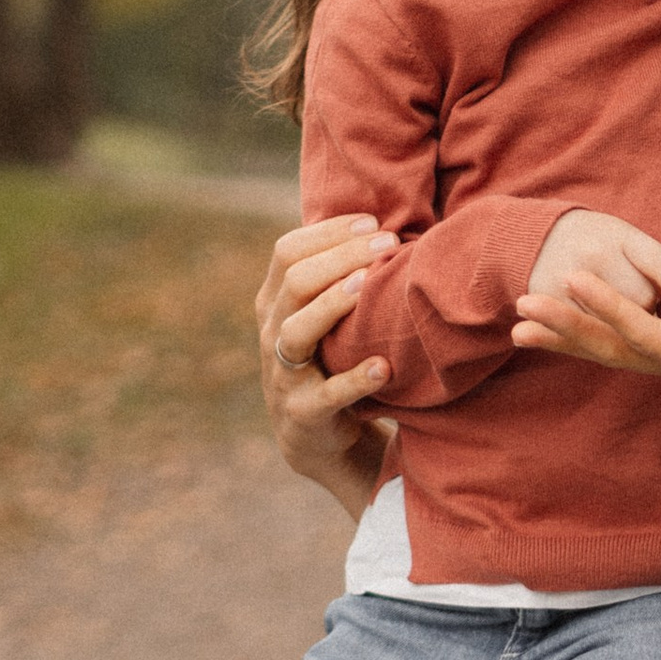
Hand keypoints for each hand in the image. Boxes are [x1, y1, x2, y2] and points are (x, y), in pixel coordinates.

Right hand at [255, 216, 399, 519]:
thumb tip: (385, 223)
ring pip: (296, 330)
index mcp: (274, 302)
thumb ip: (337, 276)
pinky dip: (354, 380)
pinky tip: (383, 366)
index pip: (287, 251)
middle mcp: (272, 333)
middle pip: (294, 282)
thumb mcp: (323, 315)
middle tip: (388, 244)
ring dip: (333, 305)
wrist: (316, 437)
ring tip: (367, 287)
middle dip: (341, 257)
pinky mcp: (303, 414)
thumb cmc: (331, 359)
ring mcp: (282, 375)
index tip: (373, 222)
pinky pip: (326, 395)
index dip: (328, 232)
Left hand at [512, 271, 660, 430]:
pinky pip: (641, 329)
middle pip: (617, 347)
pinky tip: (584, 307)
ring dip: (575, 328)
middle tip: (520, 307)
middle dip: (570, 327)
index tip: (570, 282)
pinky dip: (607, 318)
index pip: (645, 337)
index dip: (607, 310)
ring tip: (529, 314)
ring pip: (621, 341)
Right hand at [525, 208, 660, 325]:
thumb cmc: (598, 244)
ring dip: (625, 325)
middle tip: (647, 306)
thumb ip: (659, 270)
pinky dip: (601, 333)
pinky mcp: (550, 305)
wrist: (537, 240)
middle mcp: (592, 255)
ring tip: (617, 311)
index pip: (658, 263)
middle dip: (650, 308)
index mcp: (617, 234)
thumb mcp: (627, 241)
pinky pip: (590, 333)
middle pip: (640, 299)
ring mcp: (568, 281)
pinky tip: (598, 321)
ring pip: (616, 322)